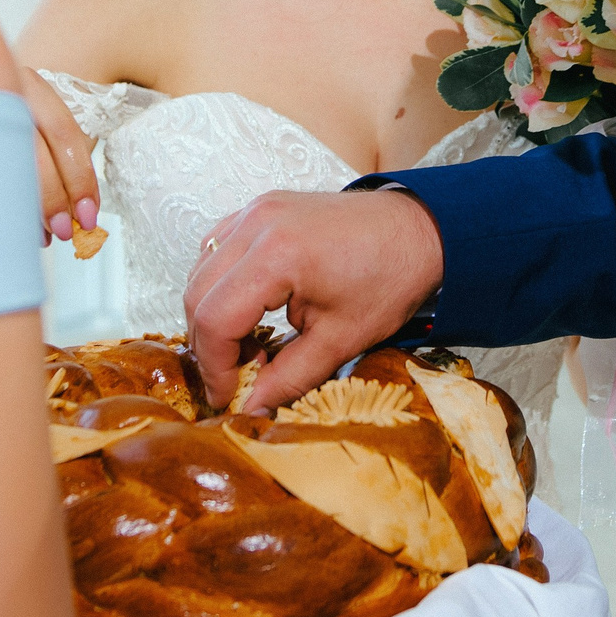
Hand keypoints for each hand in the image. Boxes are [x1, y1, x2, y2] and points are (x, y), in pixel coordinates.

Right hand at [18, 67, 98, 246]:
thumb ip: (59, 155)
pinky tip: (10, 222)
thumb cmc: (7, 111)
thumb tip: (79, 210)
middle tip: (65, 231)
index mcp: (31, 85)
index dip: (81, 180)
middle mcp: (0, 92)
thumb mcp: (36, 115)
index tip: (89, 216)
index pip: (65, 134)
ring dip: (26, 208)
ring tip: (40, 235)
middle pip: (33, 153)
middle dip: (54, 200)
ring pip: (2, 167)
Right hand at [184, 189, 442, 410]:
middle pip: (197, 295)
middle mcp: (256, 224)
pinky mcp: (258, 209)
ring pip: (200, 272)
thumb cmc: (389, 279)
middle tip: (237, 378)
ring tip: (250, 348)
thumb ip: (289, 377)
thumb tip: (251, 407)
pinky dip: (221, 287)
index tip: (229, 397)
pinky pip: (216, 250)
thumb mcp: (341, 339)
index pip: (215, 319)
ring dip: (213, 316)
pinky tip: (249, 312)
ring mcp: (254, 211)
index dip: (214, 367)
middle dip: (210, 346)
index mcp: (277, 255)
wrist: (418, 229)